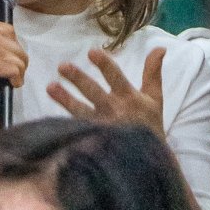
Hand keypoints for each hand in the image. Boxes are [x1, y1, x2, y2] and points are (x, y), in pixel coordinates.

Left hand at [47, 47, 166, 138]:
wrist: (148, 161)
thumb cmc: (149, 125)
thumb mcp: (155, 98)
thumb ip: (153, 72)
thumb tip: (160, 47)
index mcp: (130, 98)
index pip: (116, 78)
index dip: (104, 65)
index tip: (92, 52)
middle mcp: (115, 111)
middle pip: (94, 92)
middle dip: (79, 79)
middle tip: (62, 66)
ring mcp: (103, 127)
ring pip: (81, 111)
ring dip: (66, 100)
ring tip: (50, 87)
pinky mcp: (94, 140)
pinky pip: (78, 130)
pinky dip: (66, 124)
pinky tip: (51, 116)